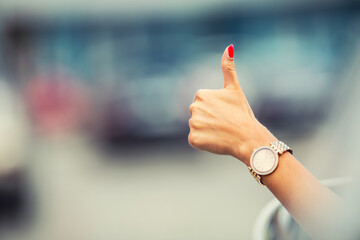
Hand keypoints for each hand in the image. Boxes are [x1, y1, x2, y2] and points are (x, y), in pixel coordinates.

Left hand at [188, 45, 275, 165]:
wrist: (248, 138)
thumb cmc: (242, 113)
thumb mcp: (234, 89)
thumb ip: (228, 68)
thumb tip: (229, 46)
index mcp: (201, 95)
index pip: (202, 104)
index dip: (215, 109)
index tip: (225, 113)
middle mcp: (193, 108)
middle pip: (198, 115)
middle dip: (209, 119)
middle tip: (224, 123)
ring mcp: (193, 124)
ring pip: (197, 127)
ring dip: (207, 131)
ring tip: (221, 131)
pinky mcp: (193, 139)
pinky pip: (195, 140)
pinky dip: (204, 142)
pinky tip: (215, 140)